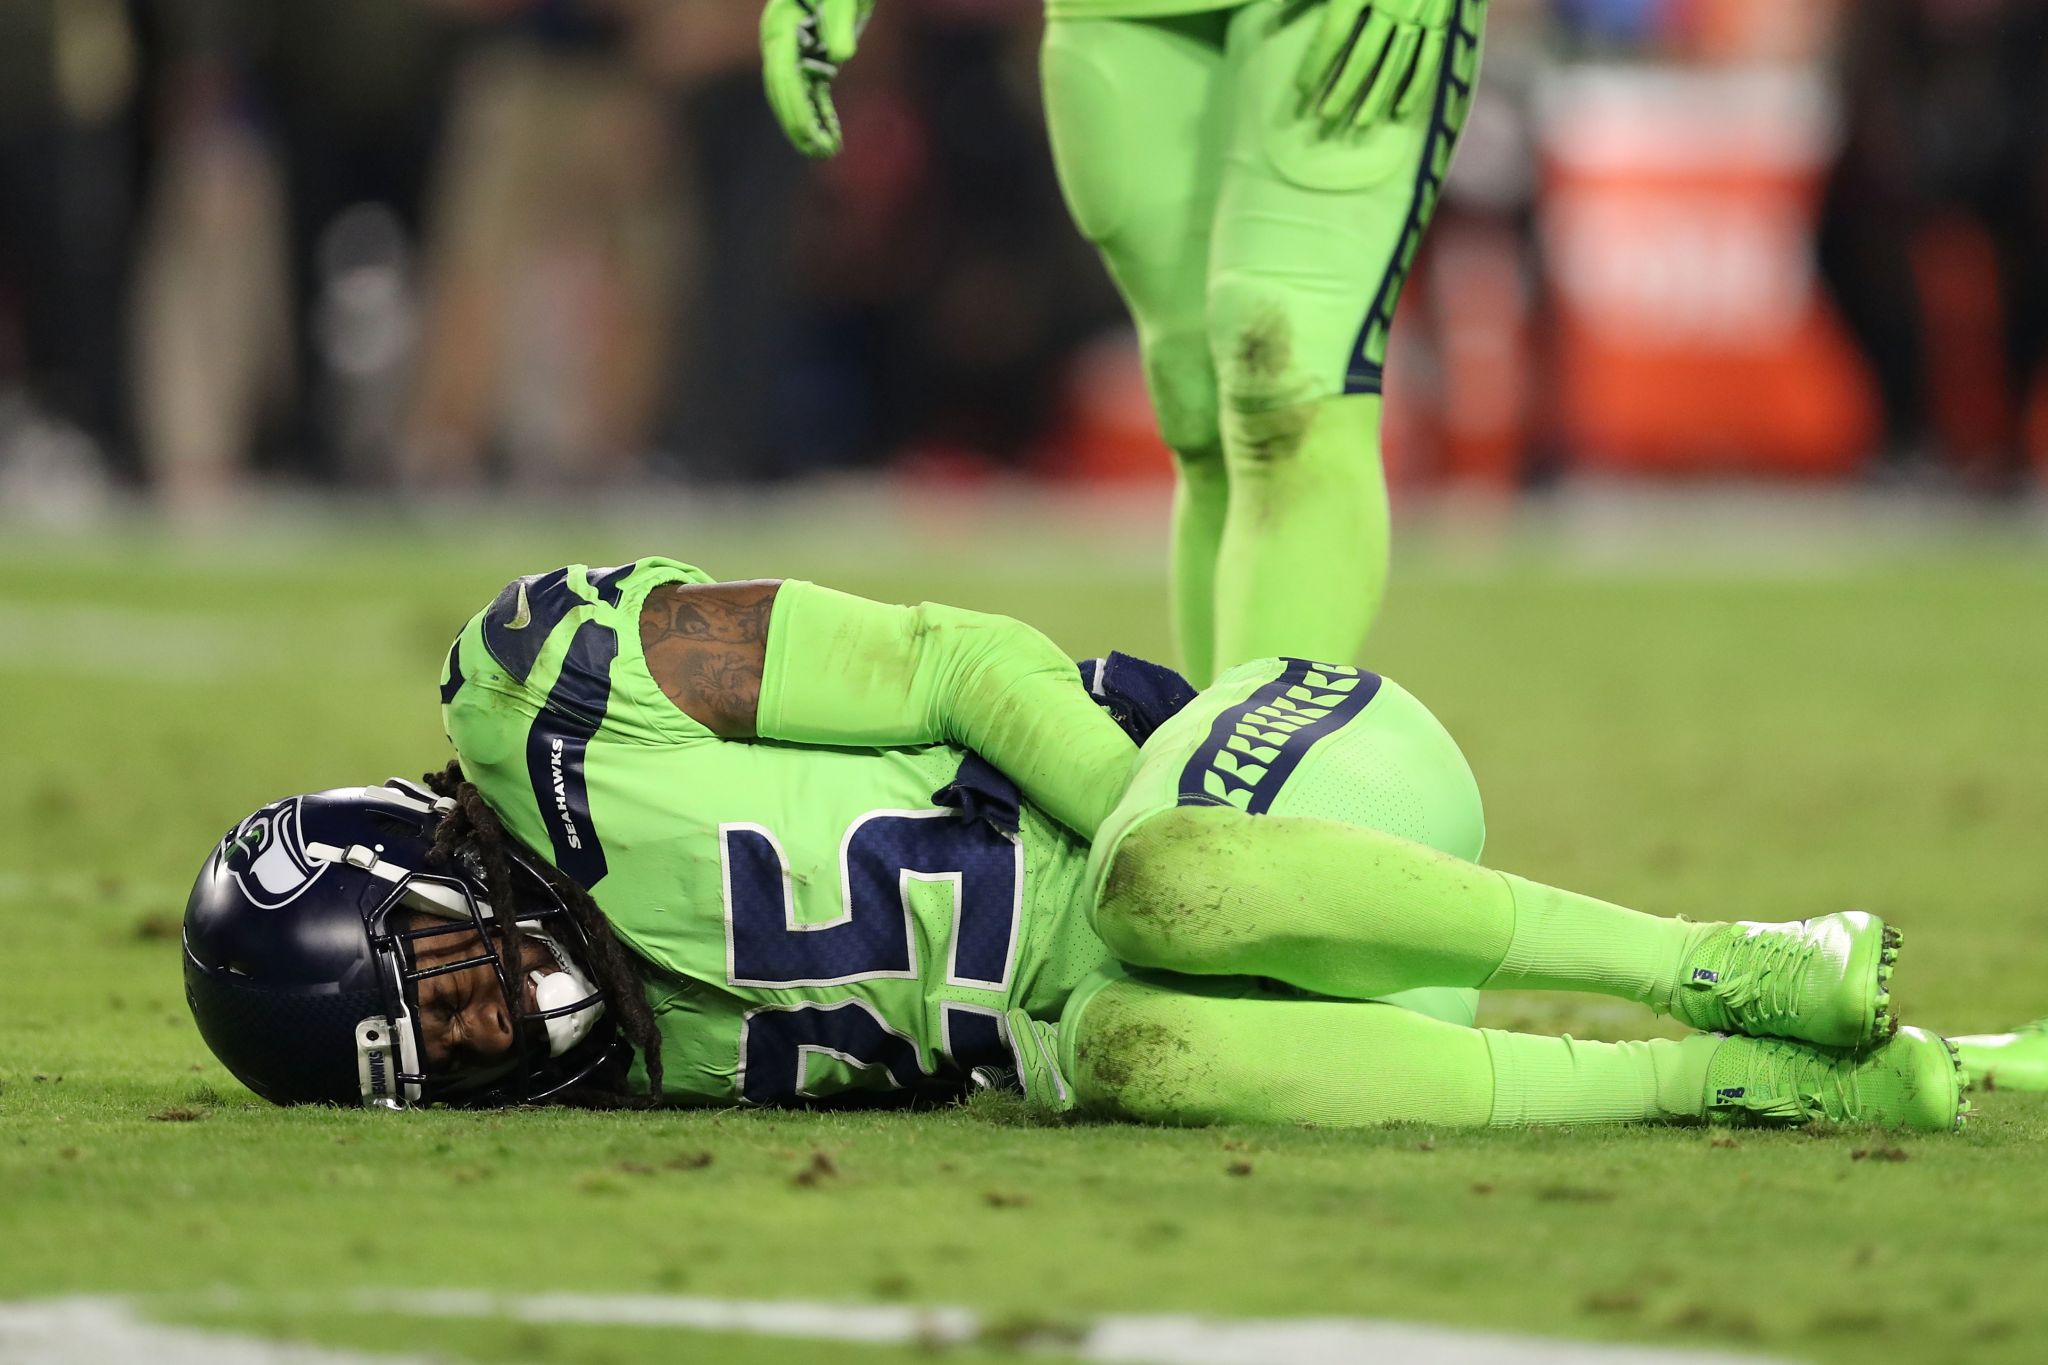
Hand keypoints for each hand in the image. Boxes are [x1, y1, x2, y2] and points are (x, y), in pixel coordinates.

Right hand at [761, 0, 875, 158]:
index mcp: (780, 26)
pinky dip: (822, 116)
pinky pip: (813, 94)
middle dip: (798, 123)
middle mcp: (780, 44)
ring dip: (809, 127)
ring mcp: (795, 55)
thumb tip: (840, 56)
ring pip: (796, 98)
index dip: (793, 105)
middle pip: (783, 91)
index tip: (807, 132)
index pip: (783, 74)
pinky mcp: (813, 61)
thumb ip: (839, 21)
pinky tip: (833, 138)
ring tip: (826, 153)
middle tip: (817, 152)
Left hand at [1296, 0, 1454, 133]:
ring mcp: (1419, 12)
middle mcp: (1391, 3)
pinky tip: (1400, 111)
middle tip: (1325, 120)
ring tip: (1359, 125)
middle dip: (1343, 91)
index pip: (1333, 35)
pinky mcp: (1441, 16)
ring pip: (1396, 63)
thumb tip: (1271, 9)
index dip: (1317, 64)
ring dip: (1377, 97)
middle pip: (1363, 57)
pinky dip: (1416, 86)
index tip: (1302, 91)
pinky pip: (1429, 56)